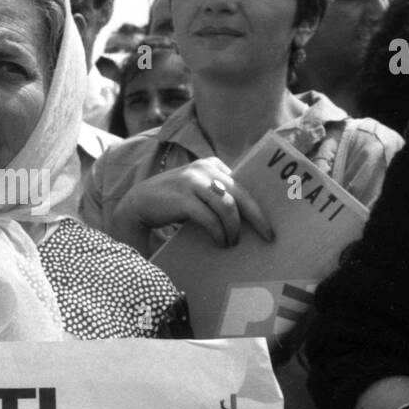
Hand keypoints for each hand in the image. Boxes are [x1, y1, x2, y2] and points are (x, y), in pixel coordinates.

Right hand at [118, 155, 273, 247]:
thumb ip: (218, 195)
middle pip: (240, 194)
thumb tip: (250, 217)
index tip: (269, 223)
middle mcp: (204, 168)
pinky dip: (218, 232)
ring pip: (227, 206)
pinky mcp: (181, 197)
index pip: (243, 184)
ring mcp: (192, 181)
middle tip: (267, 236)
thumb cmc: (174, 202)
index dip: (258, 205)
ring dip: (233, 229)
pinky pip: (209, 218)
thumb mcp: (198, 191)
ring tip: (232, 243)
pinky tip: (220, 242)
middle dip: (257, 217)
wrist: (139, 203)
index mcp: (212, 165)